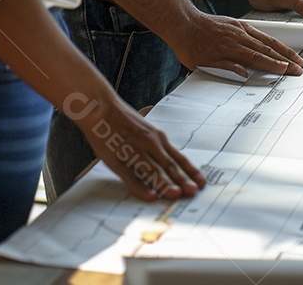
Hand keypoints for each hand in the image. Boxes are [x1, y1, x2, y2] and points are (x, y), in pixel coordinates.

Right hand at [74, 96, 206, 201]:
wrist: (100, 107)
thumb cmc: (123, 119)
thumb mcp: (145, 129)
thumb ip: (156, 144)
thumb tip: (170, 160)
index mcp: (156, 138)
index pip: (178, 158)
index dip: (190, 170)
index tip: (202, 182)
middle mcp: (149, 144)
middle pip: (169, 165)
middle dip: (183, 180)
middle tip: (194, 192)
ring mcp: (134, 151)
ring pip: (152, 171)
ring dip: (165, 184)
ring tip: (176, 195)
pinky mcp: (117, 159)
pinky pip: (131, 177)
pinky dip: (141, 188)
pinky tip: (150, 196)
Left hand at [176, 10, 302, 78]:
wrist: (184, 23)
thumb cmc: (190, 45)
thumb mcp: (203, 63)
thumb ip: (226, 67)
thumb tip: (244, 73)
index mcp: (230, 47)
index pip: (257, 58)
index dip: (273, 65)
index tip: (286, 70)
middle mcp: (238, 36)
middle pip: (267, 49)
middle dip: (285, 59)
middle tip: (299, 67)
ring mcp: (240, 28)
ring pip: (266, 40)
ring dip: (283, 49)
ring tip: (296, 58)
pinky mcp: (239, 24)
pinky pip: (259, 32)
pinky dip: (271, 40)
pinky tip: (279, 46)